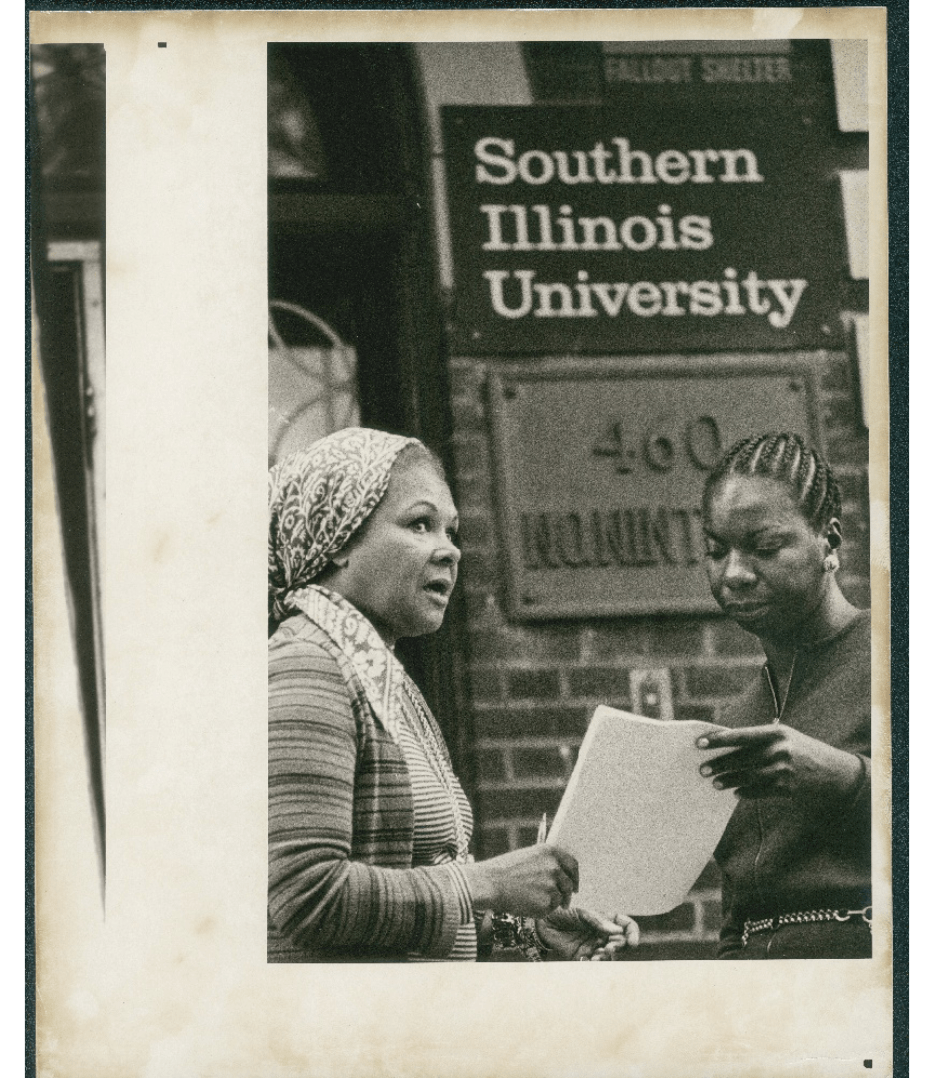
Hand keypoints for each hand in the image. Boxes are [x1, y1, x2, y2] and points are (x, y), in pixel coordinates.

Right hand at [462, 845, 578, 917]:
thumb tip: (562, 877)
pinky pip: (550, 909)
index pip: (573, 864)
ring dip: (552, 902)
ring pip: (560, 898)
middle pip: (569, 884)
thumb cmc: (505, 871)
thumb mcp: (529, 857)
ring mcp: (552, 884)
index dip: (575, 877)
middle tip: (565, 903)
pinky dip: (542, 909)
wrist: (491, 883)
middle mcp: (555, 867)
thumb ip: (548, 863)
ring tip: (532, 900)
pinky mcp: (548, 902)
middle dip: (568, 895)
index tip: (575, 886)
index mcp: (551, 852)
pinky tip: (527, 904)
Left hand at [536, 907, 638, 961]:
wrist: (543, 924)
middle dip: (618, 947)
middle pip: (620, 943)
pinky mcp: (584, 957)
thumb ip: (598, 921)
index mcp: (604, 920)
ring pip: (609, 955)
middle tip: (609, 948)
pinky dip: (596, 963)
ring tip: (597, 955)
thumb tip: (617, 930)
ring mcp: (594, 946)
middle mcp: (602, 934)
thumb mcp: (580, 913)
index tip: (633, 942)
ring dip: (607, 957)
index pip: (625, 925)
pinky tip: (590, 960)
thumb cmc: (562, 914)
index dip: (632, 932)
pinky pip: (595, 963)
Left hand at [696, 724, 862, 801]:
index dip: (718, 739)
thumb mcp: (785, 736)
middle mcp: (779, 750)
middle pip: (741, 758)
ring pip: (748, 776)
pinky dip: (746, 792)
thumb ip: (760, 738)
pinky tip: (736, 793)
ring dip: (729, 780)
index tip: (700, 743)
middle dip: (719, 764)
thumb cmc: (803, 750)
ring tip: (714, 783)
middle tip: (702, 769)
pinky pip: (760, 791)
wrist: (835, 772)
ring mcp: (784, 770)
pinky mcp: (787, 788)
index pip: (741, 735)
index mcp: (777, 733)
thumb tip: (727, 742)